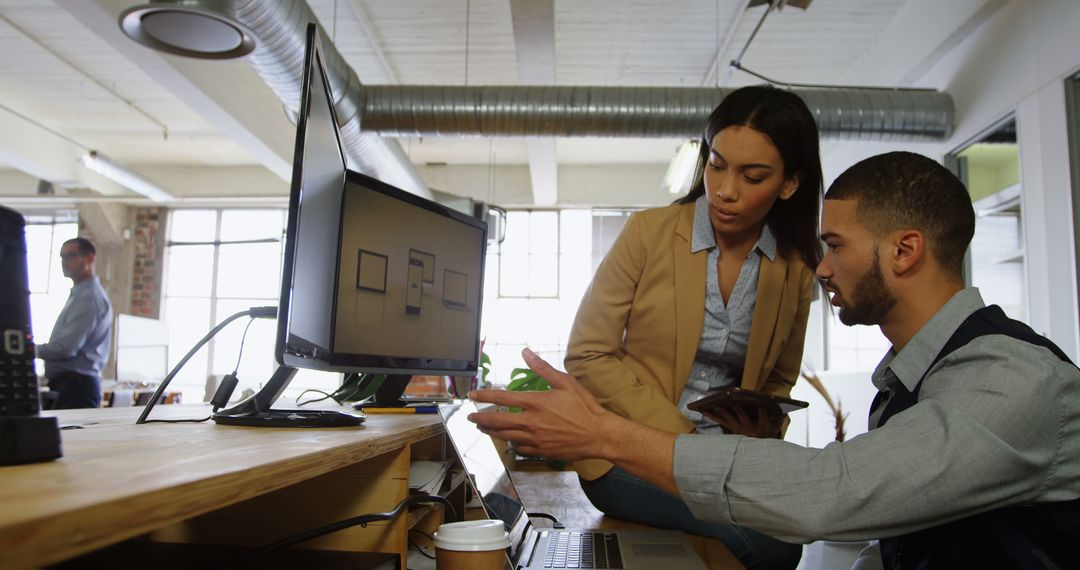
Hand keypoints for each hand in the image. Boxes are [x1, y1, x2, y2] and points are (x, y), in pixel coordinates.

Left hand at [468, 348, 614, 461]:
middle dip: (481, 419)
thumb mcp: (565, 382)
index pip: (502, 398)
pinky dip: (510, 442)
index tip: (472, 395)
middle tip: (471, 417)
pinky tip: (508, 439)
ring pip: (504, 436)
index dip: (484, 396)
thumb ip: (542, 368)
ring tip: (482, 428)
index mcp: (535, 402)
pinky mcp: (540, 451)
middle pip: (497, 421)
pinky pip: (518, 447)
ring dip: (490, 432)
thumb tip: (526, 352)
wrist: (598, 435)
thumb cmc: (584, 407)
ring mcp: (534, 438)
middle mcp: (531, 421)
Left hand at [706, 405, 781, 437]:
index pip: (763, 419)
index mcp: (761, 428)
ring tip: (715, 404)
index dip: (763, 413)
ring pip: (729, 418)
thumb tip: (783, 411)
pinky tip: (702, 409)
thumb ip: (778, 420)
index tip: (762, 405)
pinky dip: (711, 414)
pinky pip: (719, 420)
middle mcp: (748, 429)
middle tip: (733, 403)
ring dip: (722, 411)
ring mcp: (738, 429)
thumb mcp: (775, 429)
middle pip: (743, 418)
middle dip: (738, 410)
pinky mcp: (730, 428)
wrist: (755, 452)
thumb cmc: (767, 435)